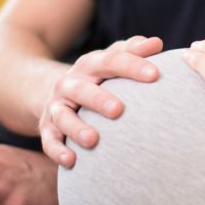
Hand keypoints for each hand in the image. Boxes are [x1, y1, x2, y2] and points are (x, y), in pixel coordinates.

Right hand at [39, 35, 162, 168]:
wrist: (57, 91)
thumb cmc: (97, 78)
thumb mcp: (111, 60)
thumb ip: (133, 51)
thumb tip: (157, 43)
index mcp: (90, 65)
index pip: (110, 61)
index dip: (132, 66)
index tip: (155, 75)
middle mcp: (70, 84)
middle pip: (82, 89)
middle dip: (98, 99)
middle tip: (119, 110)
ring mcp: (56, 106)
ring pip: (63, 116)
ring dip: (76, 128)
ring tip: (93, 140)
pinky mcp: (47, 128)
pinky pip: (49, 140)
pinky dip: (57, 151)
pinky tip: (71, 161)